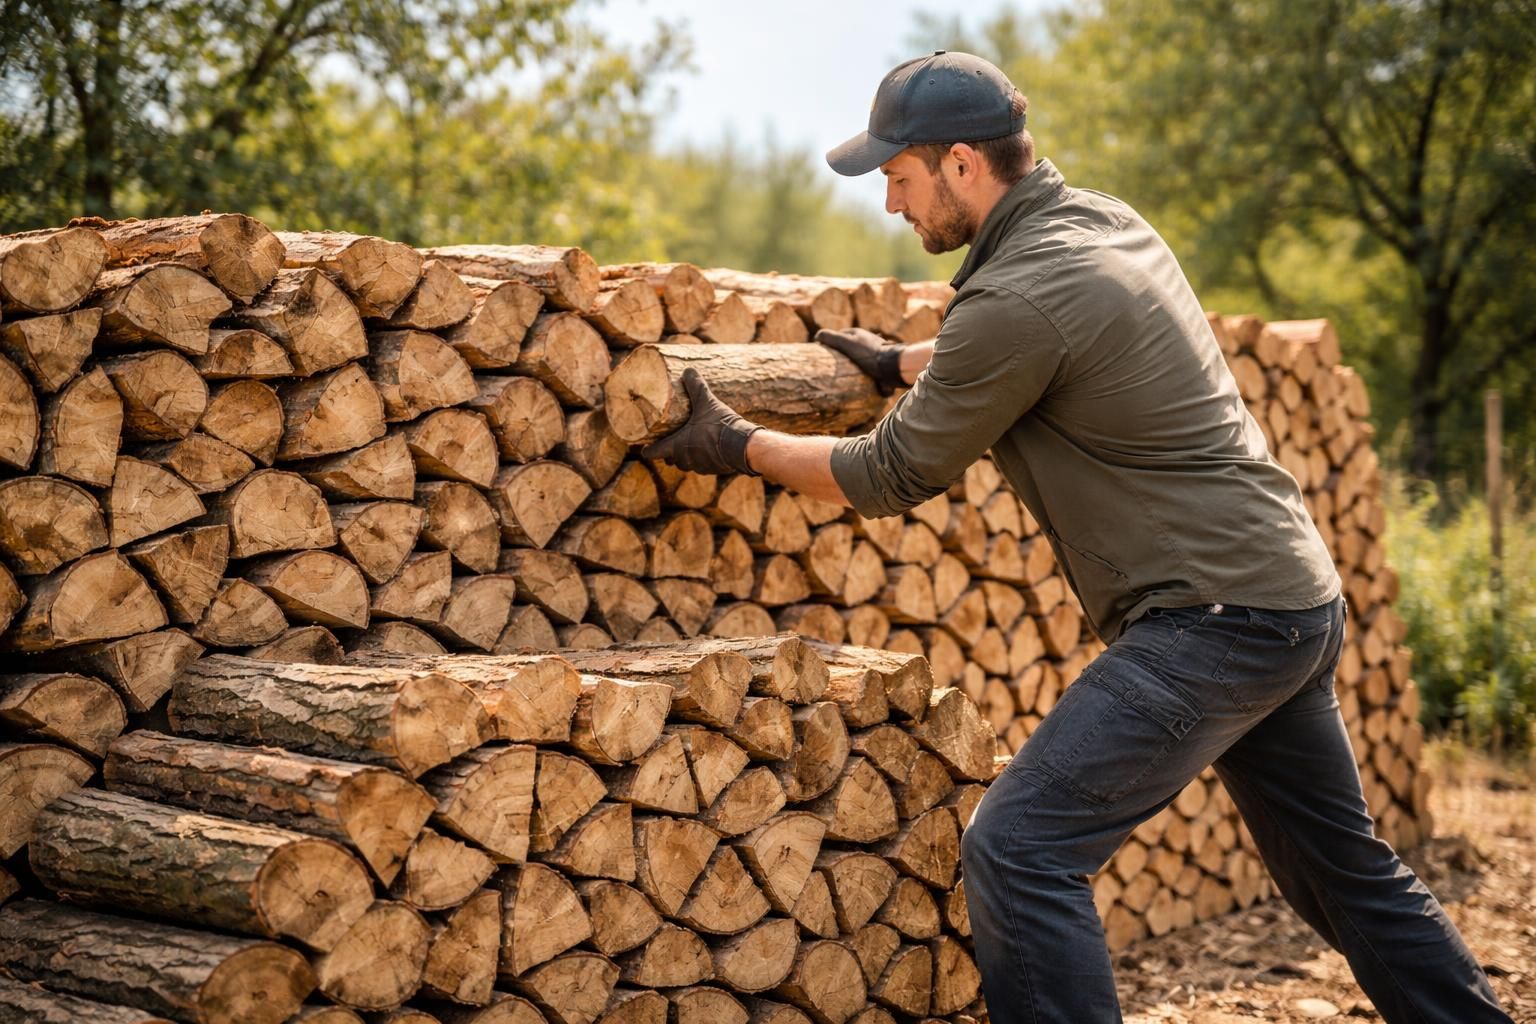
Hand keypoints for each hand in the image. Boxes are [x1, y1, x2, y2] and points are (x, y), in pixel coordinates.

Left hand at [643, 368, 762, 475]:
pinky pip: (701, 464)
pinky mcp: (712, 469)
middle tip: (668, 438)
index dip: (647, 449)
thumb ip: (695, 386)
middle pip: (669, 458)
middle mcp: (684, 460)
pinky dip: (701, 457)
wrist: (743, 446)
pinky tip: (707, 446)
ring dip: (684, 455)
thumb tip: (688, 370)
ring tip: (688, 441)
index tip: (644, 446)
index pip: (653, 453)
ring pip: (685, 463)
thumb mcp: (706, 402)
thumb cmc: (719, 426)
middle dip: (667, 451)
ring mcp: (699, 466)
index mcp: (676, 446)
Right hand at [816, 327, 904, 394]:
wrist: (893, 367)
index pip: (839, 336)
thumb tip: (817, 336)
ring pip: (857, 361)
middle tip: (829, 368)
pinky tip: (854, 385)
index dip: (829, 343)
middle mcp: (867, 343)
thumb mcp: (846, 343)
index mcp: (859, 335)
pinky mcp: (880, 369)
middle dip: (839, 356)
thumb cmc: (869, 354)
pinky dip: (859, 378)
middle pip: (848, 349)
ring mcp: (874, 356)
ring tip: (839, 379)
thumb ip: (831, 337)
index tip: (821, 353)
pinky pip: (866, 373)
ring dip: (850, 368)